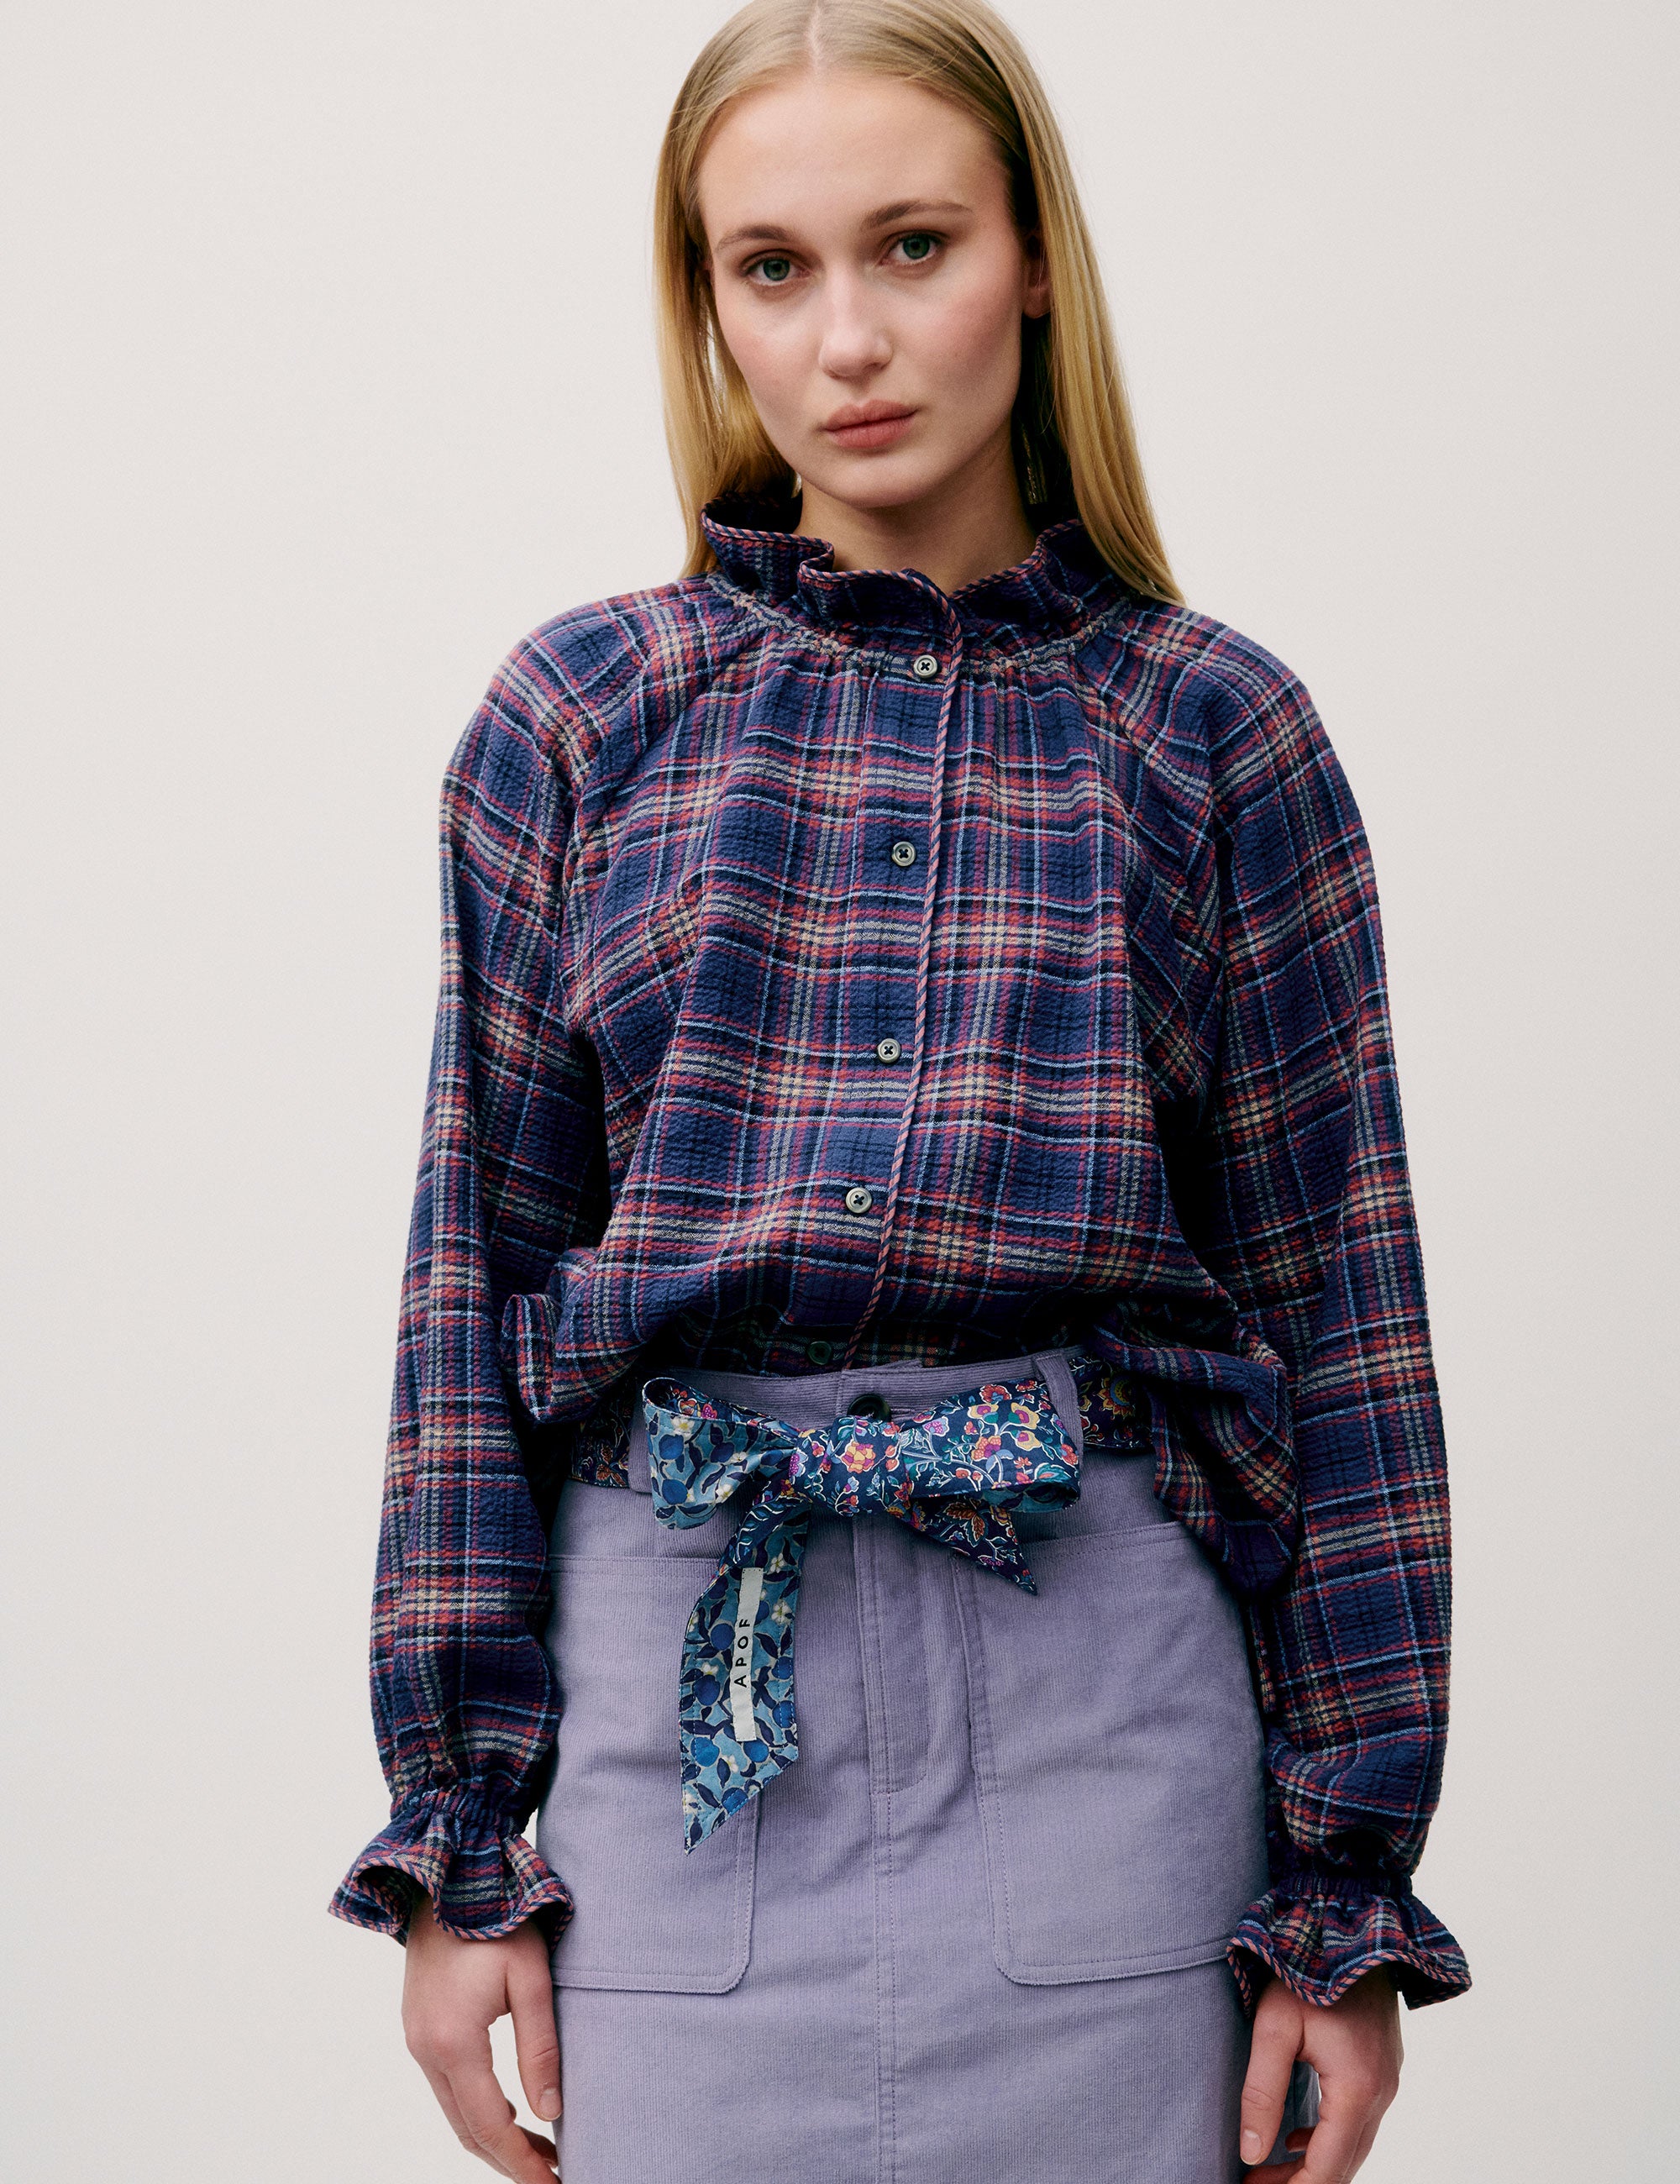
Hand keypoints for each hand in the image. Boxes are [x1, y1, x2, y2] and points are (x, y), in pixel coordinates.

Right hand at [401, 1897, 561, 2180]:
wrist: (445, 1878)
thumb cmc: (496, 1919)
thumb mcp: (530, 1978)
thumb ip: (541, 2047)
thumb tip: (552, 2112)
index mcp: (453, 2042)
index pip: (490, 2125)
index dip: (522, 2162)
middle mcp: (426, 2050)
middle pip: (467, 2130)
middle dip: (509, 2160)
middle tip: (552, 2176)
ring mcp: (417, 2040)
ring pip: (455, 2112)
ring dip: (493, 2137)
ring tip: (541, 2150)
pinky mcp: (419, 2028)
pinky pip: (447, 2087)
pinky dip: (477, 2110)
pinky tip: (510, 2110)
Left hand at [1240, 1967, 1401, 2181]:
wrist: (1352, 1926)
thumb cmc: (1307, 1971)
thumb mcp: (1273, 2027)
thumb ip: (1262, 2092)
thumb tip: (1251, 2153)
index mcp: (1357, 2089)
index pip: (1327, 2168)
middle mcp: (1381, 2093)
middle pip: (1345, 2165)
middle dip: (1301, 2182)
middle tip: (1257, 2183)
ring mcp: (1388, 2081)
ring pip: (1355, 2146)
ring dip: (1316, 2163)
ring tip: (1269, 2167)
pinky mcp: (1385, 2069)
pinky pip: (1362, 2122)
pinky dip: (1331, 2139)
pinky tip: (1297, 2138)